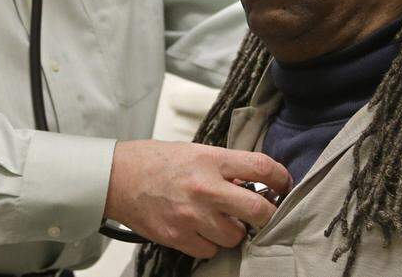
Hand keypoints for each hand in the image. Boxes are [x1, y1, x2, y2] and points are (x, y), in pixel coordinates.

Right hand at [104, 140, 291, 257]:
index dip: (281, 178)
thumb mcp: (194, 152)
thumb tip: (252, 183)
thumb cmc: (156, 161)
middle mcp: (205, 188)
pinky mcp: (178, 237)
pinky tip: (200, 229)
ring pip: (235, 237)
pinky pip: (210, 250)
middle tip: (263, 213)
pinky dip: (209, 243)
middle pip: (259, 210)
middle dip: (267, 214)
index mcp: (211, 161)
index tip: (283, 185)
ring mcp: (192, 216)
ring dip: (234, 231)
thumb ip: (224, 167)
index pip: (262, 168)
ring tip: (220, 219)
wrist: (117, 177)